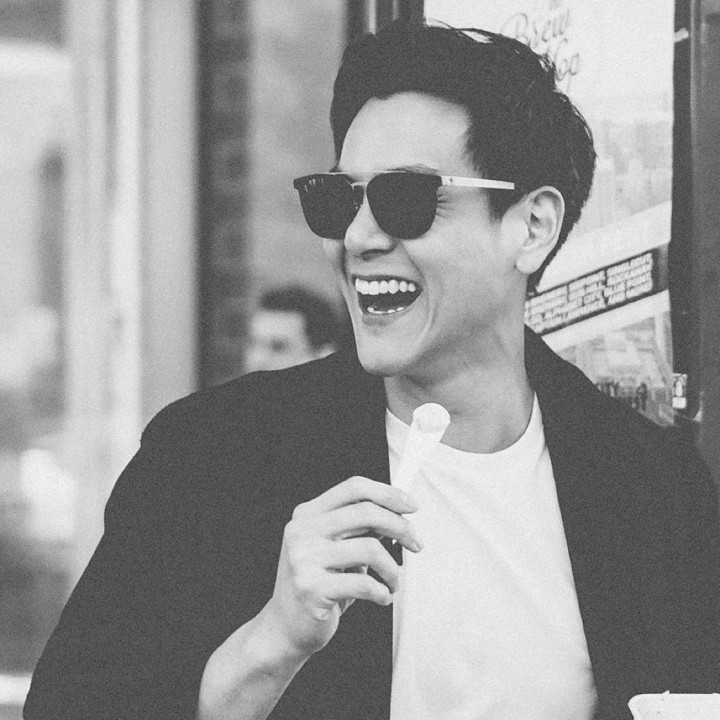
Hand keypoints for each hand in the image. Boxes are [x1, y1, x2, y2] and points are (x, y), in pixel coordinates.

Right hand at [262, 476, 421, 658]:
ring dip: (393, 568)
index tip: (411, 506)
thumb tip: (398, 513)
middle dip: (401, 526)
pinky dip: (383, 592)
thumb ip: (357, 528)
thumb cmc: (317, 585)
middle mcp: (302, 531)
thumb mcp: (333, 547)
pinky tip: (381, 597)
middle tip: (415, 543)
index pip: (354, 487)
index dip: (387, 493)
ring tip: (392, 581)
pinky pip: (364, 584)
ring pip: (370, 549)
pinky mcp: (312, 589)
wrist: (284, 627)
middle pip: (365, 512)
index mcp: (307, 514)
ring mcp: (304, 559)